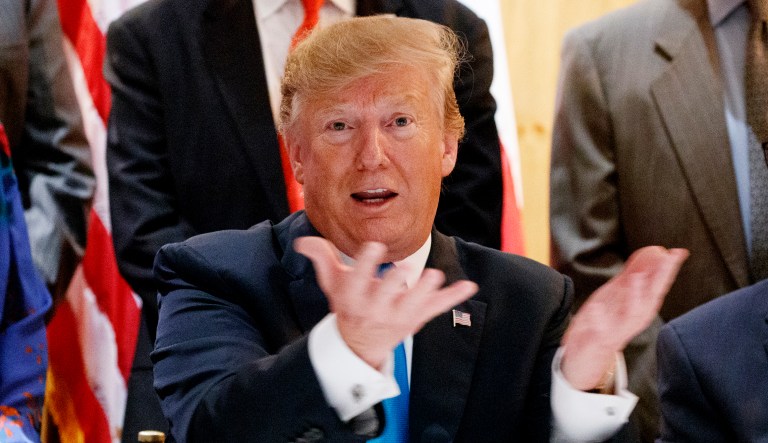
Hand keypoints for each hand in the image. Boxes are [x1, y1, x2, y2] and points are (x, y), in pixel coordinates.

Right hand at [295, 236, 477, 369]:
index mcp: (354, 297)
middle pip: (386, 294)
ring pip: (413, 304)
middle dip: (394, 283)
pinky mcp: (416, 319)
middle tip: (402, 271)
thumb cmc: (348, 304)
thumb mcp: (332, 282)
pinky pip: (436, 309)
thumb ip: (322, 257)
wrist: (359, 343)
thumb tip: (304, 240)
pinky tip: (468, 286)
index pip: (358, 278)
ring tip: (435, 276)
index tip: (374, 246)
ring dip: (425, 292)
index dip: (365, 263)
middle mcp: (376, 308)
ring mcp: (398, 316)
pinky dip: (453, 299)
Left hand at [560, 246, 688, 390]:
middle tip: (665, 259)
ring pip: (630, 315)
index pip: (658, 286)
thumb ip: (637, 272)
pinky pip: (599, 330)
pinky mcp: (598, 338)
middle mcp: (635, 318)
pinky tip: (596, 307)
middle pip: (650, 298)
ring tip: (635, 277)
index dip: (668, 269)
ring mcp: (618, 329)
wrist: (589, 350)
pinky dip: (598, 319)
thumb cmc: (609, 317)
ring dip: (634, 296)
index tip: (676, 252)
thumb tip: (656, 250)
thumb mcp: (622, 292)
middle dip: (659, 279)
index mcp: (643, 306)